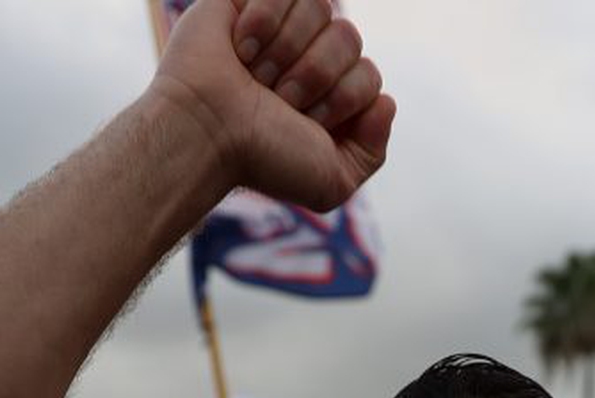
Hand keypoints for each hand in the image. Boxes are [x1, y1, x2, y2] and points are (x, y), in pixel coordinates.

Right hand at [152, 0, 392, 212]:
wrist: (208, 134)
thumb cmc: (262, 159)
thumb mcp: (331, 182)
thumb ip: (371, 153)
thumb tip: (386, 103)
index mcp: (329, 94)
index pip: (369, 74)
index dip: (344, 98)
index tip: (305, 120)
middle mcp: (306, 57)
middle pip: (349, 37)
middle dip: (316, 75)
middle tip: (277, 98)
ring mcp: (278, 26)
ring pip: (321, 8)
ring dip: (287, 51)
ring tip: (255, 75)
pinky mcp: (245, 0)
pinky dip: (264, 20)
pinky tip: (241, 48)